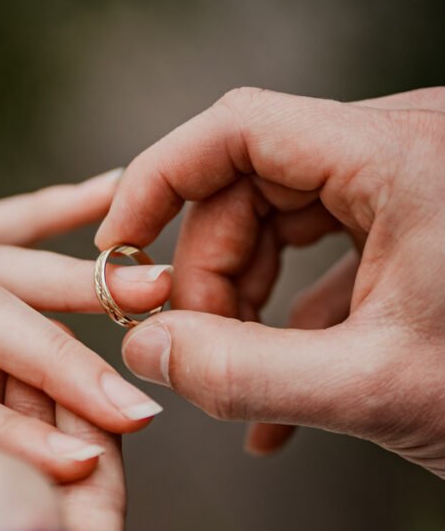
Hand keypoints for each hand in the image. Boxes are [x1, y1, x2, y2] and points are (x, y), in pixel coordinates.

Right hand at [97, 86, 444, 476]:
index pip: (239, 127)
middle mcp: (402, 149)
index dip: (161, 179)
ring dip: (241, 299)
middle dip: (209, 270)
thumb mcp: (373, 388)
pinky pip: (323, 255)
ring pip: (278, 219)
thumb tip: (142, 349)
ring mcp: (407, 186)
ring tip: (237, 378)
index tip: (119, 242)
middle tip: (196, 350)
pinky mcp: (411, 226)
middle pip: (251, 183)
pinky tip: (278, 403)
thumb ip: (241, 374)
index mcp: (400, 155)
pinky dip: (288, 319)